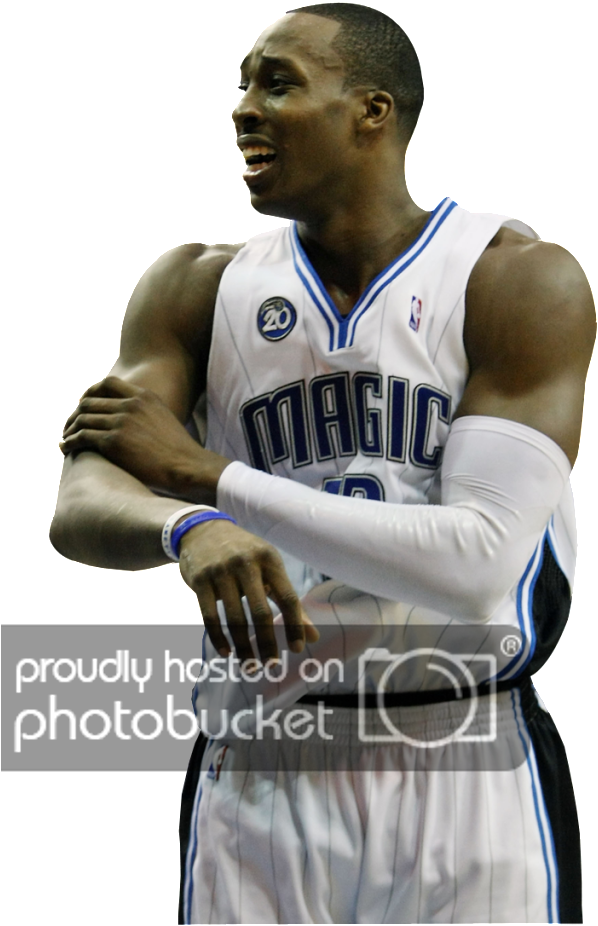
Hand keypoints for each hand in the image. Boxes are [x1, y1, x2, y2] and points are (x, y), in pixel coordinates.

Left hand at [59, 376, 228, 502]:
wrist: (187, 466)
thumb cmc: (179, 451)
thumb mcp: (164, 420)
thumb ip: (147, 414)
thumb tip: (137, 423)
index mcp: (144, 396)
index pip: (108, 383)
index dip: (91, 392)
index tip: (84, 404)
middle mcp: (130, 405)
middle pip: (90, 401)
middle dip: (76, 414)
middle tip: (70, 426)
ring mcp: (121, 421)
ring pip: (83, 419)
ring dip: (70, 429)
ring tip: (65, 439)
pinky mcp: (113, 441)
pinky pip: (82, 437)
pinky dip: (69, 442)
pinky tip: (65, 449)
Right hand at [178, 517, 318, 664]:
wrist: (202, 530)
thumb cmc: (245, 555)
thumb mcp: (269, 568)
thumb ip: (288, 600)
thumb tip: (312, 637)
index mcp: (269, 559)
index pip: (287, 597)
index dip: (294, 625)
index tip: (297, 649)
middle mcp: (246, 563)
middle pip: (261, 611)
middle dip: (267, 642)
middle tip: (271, 666)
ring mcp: (221, 571)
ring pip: (235, 618)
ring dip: (243, 647)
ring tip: (250, 666)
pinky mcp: (200, 580)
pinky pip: (210, 616)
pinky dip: (219, 638)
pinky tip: (227, 653)